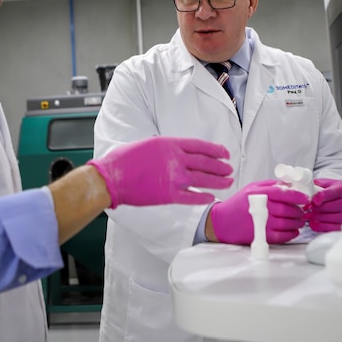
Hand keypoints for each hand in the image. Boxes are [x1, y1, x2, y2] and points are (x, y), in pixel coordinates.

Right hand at [87, 136, 232, 207]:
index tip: (224, 153)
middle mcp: (175, 160)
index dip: (215, 150)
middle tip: (229, 169)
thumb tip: (177, 153)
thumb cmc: (124, 159)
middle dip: (220, 166)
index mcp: (170, 144)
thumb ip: (166, 148)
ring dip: (218, 181)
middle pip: (206, 162)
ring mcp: (174, 178)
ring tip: (228, 181)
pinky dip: (203, 197)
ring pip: (203, 179)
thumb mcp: (148, 144)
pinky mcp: (169, 195)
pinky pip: (192, 197)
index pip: (200, 146)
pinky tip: (212, 197)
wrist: (112, 177)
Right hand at [210, 180, 308, 244]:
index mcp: (259, 194)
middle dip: (299, 211)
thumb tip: (289, 186)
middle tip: (302, 211)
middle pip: (288, 209)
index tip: (305, 198)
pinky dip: (291, 234)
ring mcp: (262, 223)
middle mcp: (261, 208)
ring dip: (297, 222)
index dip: (297, 195)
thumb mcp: (252, 188)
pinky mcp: (261, 236)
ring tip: (299, 221)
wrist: (223, 222)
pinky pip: (282, 236)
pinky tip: (293, 231)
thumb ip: (270, 185)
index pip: (283, 193)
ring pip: (287, 223)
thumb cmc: (237, 204)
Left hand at [306, 178, 341, 231]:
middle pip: (324, 207)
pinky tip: (314, 221)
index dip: (319, 197)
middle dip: (313, 207)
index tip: (313, 200)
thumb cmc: (334, 190)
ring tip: (311, 212)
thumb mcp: (326, 183)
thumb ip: (315, 185)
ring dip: (314, 216)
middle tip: (308, 206)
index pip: (329, 194)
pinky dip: (317, 226)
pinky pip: (326, 228)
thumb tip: (304, 191)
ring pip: (324, 218)